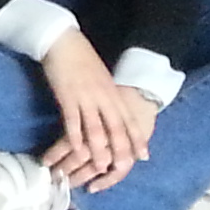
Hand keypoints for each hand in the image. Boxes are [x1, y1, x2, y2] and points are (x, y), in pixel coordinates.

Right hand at [38, 37, 154, 191]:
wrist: (65, 42)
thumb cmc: (82, 58)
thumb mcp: (102, 77)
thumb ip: (107, 95)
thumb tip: (111, 110)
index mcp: (113, 93)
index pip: (128, 121)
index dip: (136, 139)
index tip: (144, 156)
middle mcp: (104, 98)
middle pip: (116, 128)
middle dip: (121, 149)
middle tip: (124, 168)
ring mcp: (86, 98)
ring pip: (96, 129)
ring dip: (99, 150)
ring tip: (100, 167)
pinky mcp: (68, 97)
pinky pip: (74, 121)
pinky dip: (76, 138)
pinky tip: (77, 150)